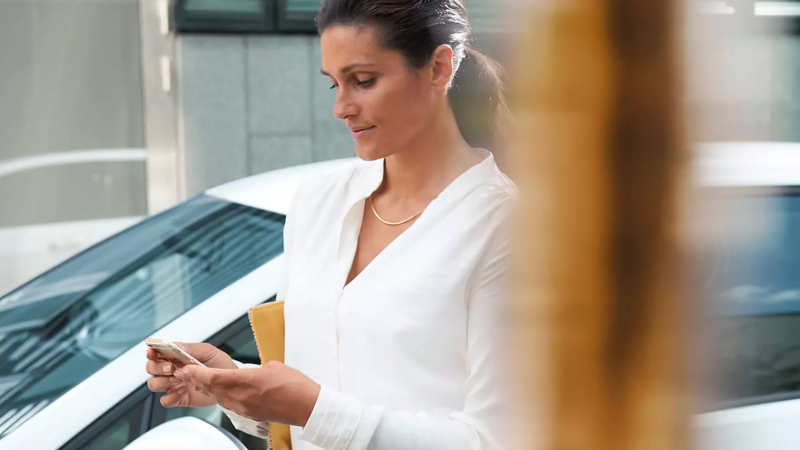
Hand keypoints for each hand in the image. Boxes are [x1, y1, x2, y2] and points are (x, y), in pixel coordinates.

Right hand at [145, 342, 236, 407]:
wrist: (229, 383)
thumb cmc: (219, 364)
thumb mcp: (208, 351)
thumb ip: (190, 348)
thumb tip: (175, 347)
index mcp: (176, 355)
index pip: (156, 352)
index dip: (151, 352)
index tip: (152, 352)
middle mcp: (171, 369)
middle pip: (151, 368)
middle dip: (158, 367)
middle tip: (172, 368)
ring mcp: (173, 384)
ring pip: (154, 384)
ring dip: (163, 382)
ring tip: (180, 380)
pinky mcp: (178, 398)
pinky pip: (165, 400)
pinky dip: (171, 397)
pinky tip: (183, 391)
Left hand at [174, 360, 320, 425]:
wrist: (307, 406)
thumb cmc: (295, 386)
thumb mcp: (273, 366)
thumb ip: (254, 368)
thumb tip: (248, 371)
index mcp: (247, 381)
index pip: (213, 377)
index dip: (196, 373)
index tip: (185, 368)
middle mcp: (242, 396)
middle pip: (211, 388)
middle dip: (195, 380)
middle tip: (183, 373)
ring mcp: (245, 407)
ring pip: (219, 397)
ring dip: (207, 389)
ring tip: (197, 381)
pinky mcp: (250, 414)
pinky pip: (230, 404)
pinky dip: (221, 396)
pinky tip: (219, 391)